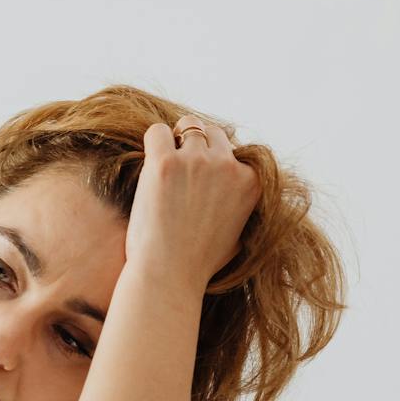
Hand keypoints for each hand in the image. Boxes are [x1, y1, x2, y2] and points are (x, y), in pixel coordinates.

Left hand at [127, 116, 260, 289]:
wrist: (169, 274)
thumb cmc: (197, 264)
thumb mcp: (238, 237)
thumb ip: (243, 210)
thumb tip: (236, 197)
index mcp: (252, 181)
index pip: (233, 152)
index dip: (212, 162)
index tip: (197, 181)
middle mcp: (228, 165)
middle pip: (212, 133)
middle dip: (195, 146)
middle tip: (176, 172)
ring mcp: (197, 161)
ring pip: (188, 126)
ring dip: (174, 141)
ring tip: (162, 169)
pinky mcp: (164, 163)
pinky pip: (158, 132)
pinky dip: (153, 141)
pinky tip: (148, 161)